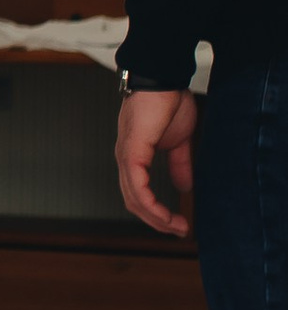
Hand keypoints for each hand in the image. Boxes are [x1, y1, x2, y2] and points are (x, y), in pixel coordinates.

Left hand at [116, 86, 196, 234]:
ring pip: (133, 198)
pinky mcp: (132, 151)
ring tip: (176, 227)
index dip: (156, 212)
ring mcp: (125, 156)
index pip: (138, 194)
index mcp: (134, 157)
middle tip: (179, 231)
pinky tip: (164, 214)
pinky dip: (149, 204)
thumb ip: (179, 164)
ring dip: (155, 218)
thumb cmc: (167, 102)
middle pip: (134, 202)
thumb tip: (185, 187)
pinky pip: (136, 185)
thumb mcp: (178, 141)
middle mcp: (125, 160)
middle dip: (156, 222)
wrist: (162, 79)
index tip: (178, 224)